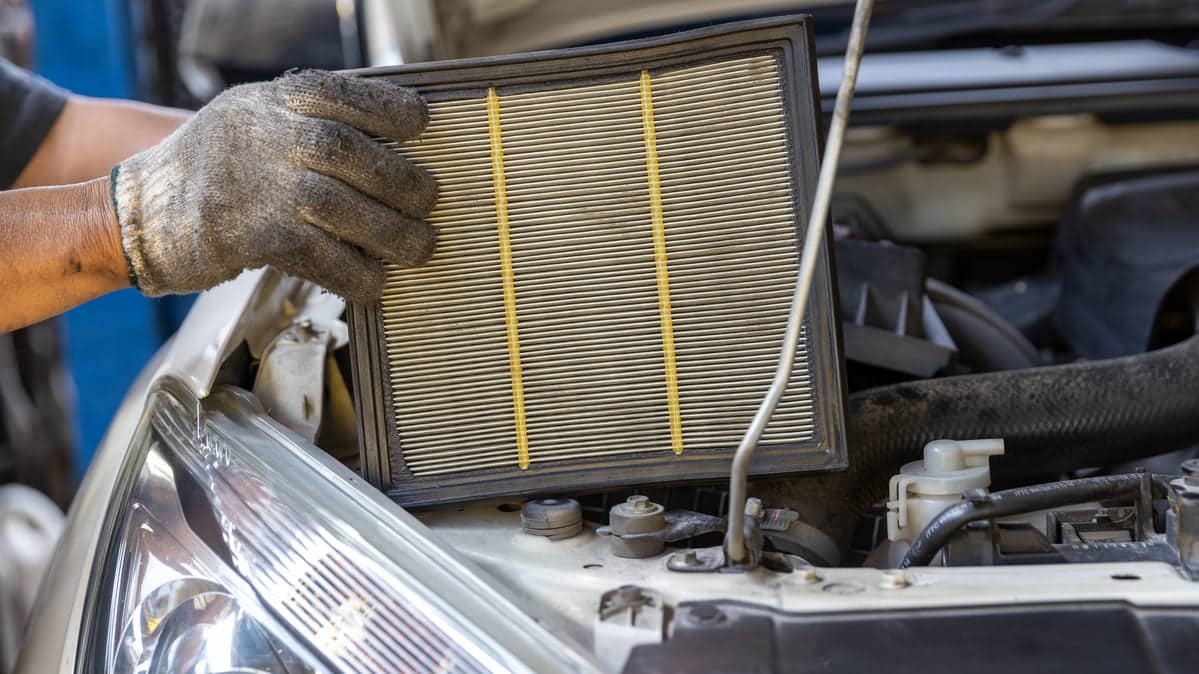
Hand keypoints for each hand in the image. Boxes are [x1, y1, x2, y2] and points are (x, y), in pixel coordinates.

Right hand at [110, 70, 436, 302]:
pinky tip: (376, 283)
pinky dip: (354, 274)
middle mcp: (265, 136)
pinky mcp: (250, 236)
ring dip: (391, 233)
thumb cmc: (213, 169)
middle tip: (429, 201)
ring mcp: (257, 186)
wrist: (140, 212)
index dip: (389, 108)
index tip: (423, 125)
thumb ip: (308, 122)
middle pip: (349, 151)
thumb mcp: (253, 119)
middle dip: (402, 180)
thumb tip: (387, 147)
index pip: (341, 94)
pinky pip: (317, 256)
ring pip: (340, 206)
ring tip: (420, 247)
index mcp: (272, 102)